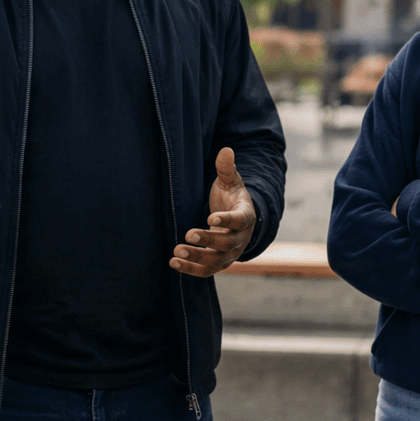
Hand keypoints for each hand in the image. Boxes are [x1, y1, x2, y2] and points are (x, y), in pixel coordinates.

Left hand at [171, 147, 255, 277]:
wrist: (237, 220)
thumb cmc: (232, 198)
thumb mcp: (231, 181)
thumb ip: (227, 168)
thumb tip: (226, 150)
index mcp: (246, 216)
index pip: (239, 220)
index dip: (227, 220)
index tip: (211, 217)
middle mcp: (240, 238)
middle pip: (227, 243)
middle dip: (208, 240)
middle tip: (188, 234)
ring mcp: (231, 253)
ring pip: (216, 260)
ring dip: (197, 258)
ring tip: (176, 252)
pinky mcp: (219, 262)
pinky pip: (206, 270)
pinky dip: (191, 269)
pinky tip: (174, 262)